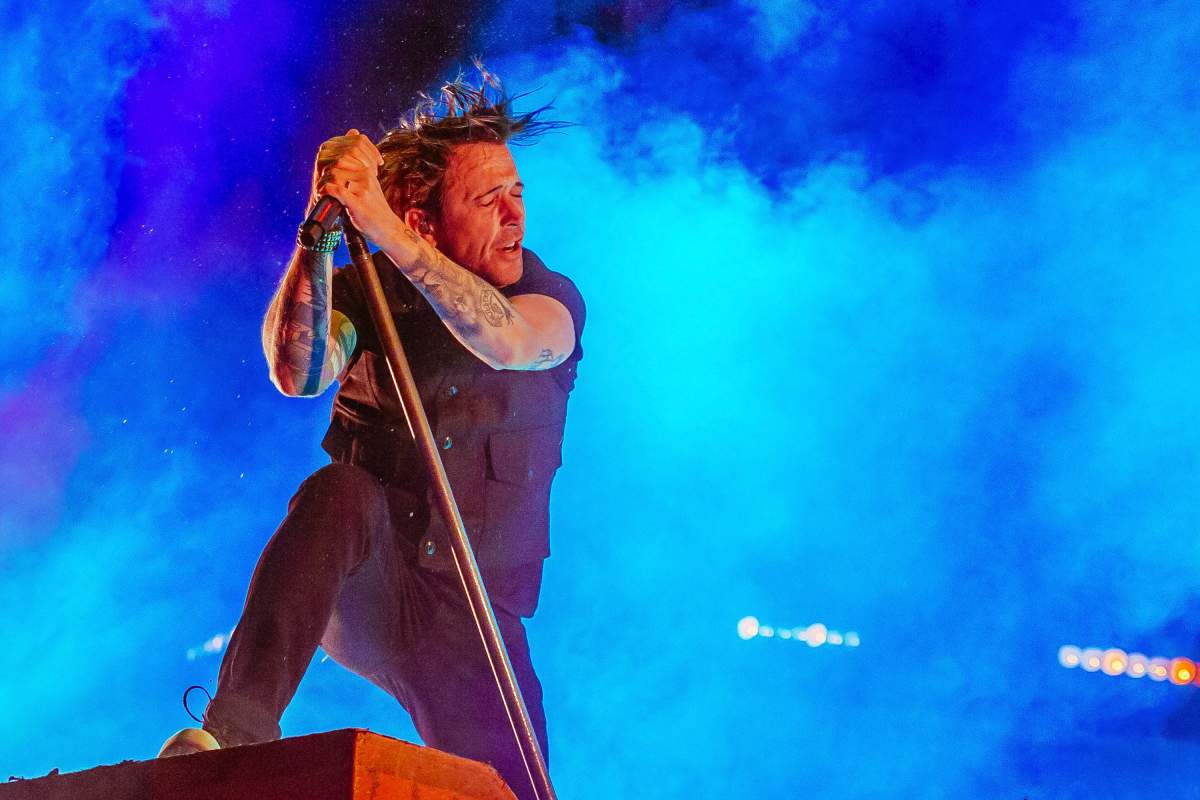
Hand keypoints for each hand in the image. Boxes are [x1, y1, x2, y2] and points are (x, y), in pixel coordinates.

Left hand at [310, 129, 398, 245]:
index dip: (333, 156)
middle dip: (326, 168)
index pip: (349, 148)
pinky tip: (326, 195)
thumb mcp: (368, 179)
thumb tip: (354, 132)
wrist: (387, 229)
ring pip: (336, 172)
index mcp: (368, 169)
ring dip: (325, 180)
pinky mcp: (358, 203)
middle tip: (323, 179)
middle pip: (340, 158)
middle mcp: (367, 175)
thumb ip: (359, 158)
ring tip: (323, 189)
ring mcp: (363, 188)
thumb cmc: (375, 206)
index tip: (329, 170)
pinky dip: (328, 192)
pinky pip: (338, 190)